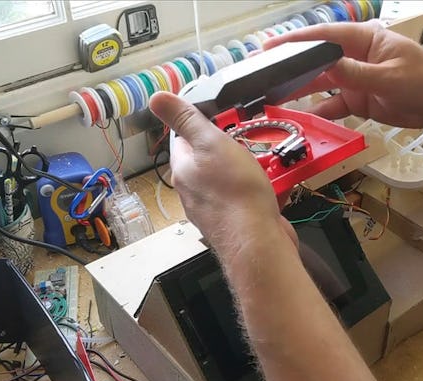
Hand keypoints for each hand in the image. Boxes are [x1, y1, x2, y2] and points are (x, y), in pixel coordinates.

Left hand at [149, 92, 297, 249]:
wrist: (257, 241)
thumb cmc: (235, 190)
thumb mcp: (211, 142)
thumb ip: (186, 120)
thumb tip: (155, 97)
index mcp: (183, 169)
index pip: (182, 139)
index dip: (200, 126)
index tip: (221, 119)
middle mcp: (192, 192)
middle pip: (205, 160)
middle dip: (224, 149)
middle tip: (245, 139)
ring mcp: (213, 210)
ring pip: (224, 181)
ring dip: (240, 170)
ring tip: (260, 161)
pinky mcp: (234, 222)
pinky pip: (240, 199)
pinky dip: (252, 190)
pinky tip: (266, 188)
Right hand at [264, 20, 422, 128]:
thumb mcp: (390, 77)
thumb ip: (356, 74)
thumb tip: (327, 66)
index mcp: (364, 40)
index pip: (324, 37)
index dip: (296, 42)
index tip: (271, 48)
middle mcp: (355, 57)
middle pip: (317, 61)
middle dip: (292, 68)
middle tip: (264, 74)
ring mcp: (355, 79)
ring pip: (321, 84)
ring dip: (300, 91)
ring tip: (274, 97)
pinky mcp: (359, 100)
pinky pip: (334, 105)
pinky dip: (319, 111)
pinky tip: (302, 117)